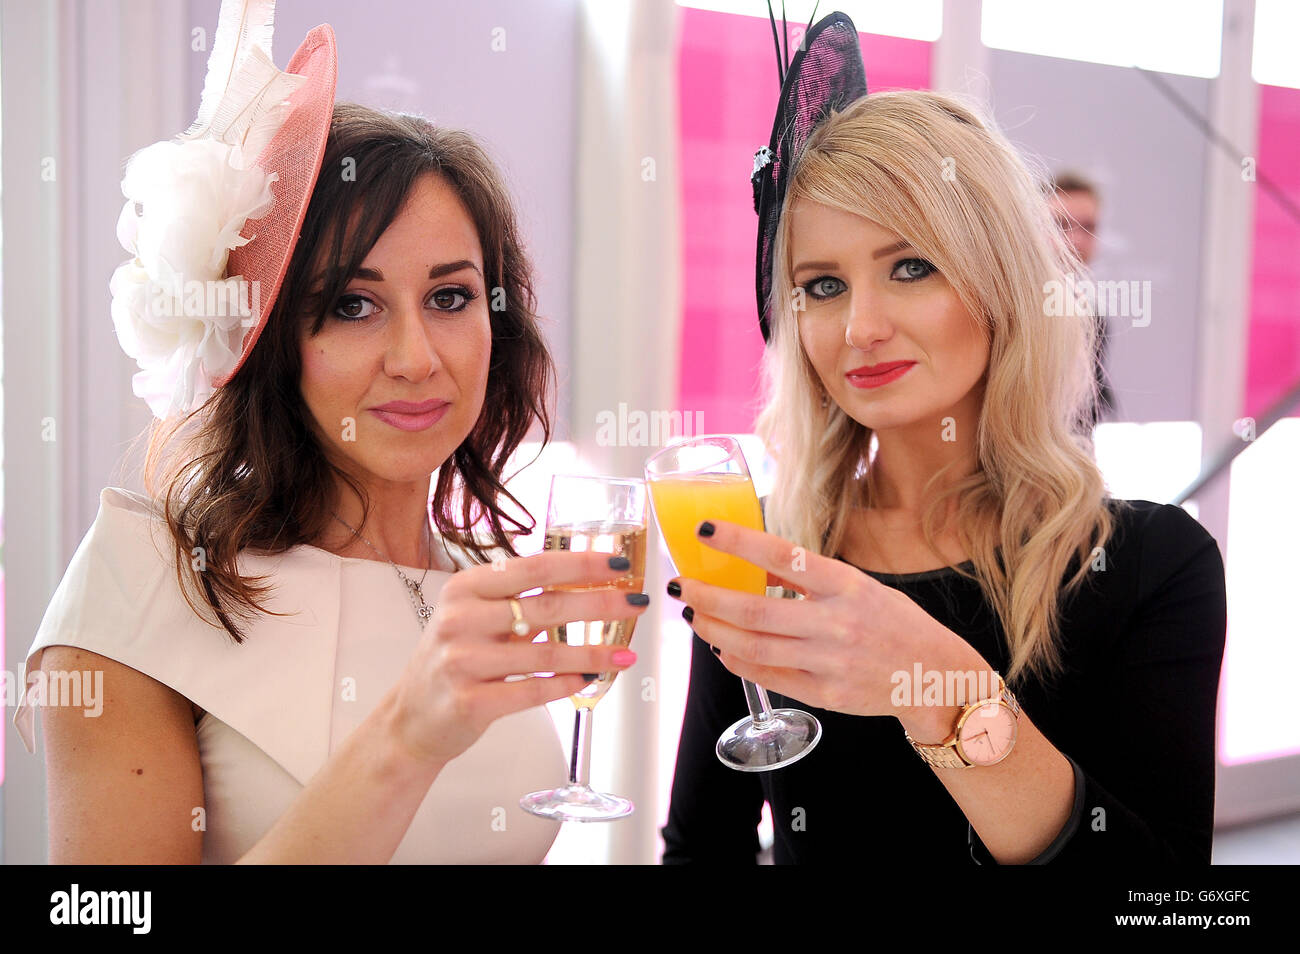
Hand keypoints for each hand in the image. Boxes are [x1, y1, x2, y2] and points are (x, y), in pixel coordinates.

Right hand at [388, 550, 647, 767]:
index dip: (581, 563)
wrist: (410, 718)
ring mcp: (463, 661)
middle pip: (546, 606)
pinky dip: (567, 684)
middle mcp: (461, 619)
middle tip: (637, 602)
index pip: (534, 567)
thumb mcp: (475, 617)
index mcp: (465, 588)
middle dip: (600, 603)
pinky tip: (592, 679)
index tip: (619, 563)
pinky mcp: (470, 702)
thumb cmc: (455, 659)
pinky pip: (533, 690)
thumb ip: (518, 598)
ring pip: (545, 653)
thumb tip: (585, 580)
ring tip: (626, 653)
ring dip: (594, 652)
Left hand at [669, 519, 986, 727]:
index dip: (737, 542)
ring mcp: (829, 662)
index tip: (704, 531)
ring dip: (713, 629)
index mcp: (845, 585)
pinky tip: (721, 646)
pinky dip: (736, 660)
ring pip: (752, 647)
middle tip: (682, 586)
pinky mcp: (825, 695)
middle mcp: (836, 623)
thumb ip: (807, 578)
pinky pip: (768, 676)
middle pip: (754, 611)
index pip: (781, 556)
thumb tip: (754, 564)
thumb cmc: (893, 622)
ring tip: (694, 615)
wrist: (934, 676)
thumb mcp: (857, 586)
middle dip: (707, 596)